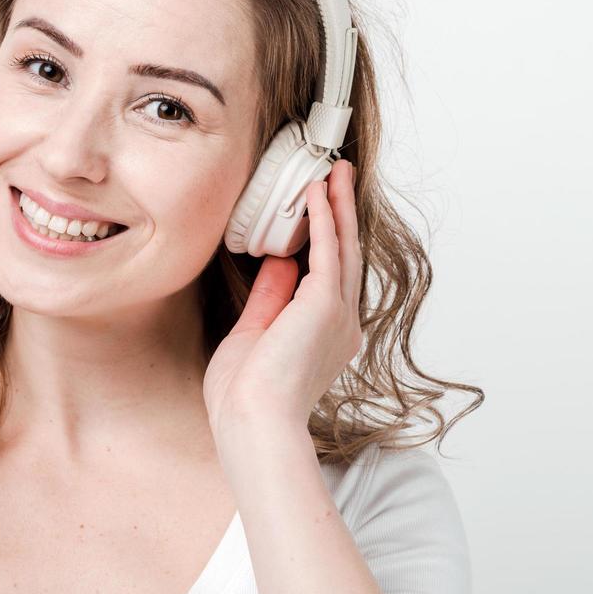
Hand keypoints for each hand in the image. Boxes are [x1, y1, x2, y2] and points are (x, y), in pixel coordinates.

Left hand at [203, 159, 363, 437]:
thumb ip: (271, 297)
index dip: (329, 239)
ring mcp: (337, 314)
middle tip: (339, 176)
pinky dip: (324, 218)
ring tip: (335, 171)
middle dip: (342, 212)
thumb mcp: (255, 335)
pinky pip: (329, 251)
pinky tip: (318, 192)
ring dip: (338, 205)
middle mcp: (342, 324)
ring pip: (344, 246)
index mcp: (326, 336)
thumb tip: (281, 262)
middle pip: (346, 254)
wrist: (253, 422)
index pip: (331, 277)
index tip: (321, 208)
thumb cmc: (246, 396)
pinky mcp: (325, 305)